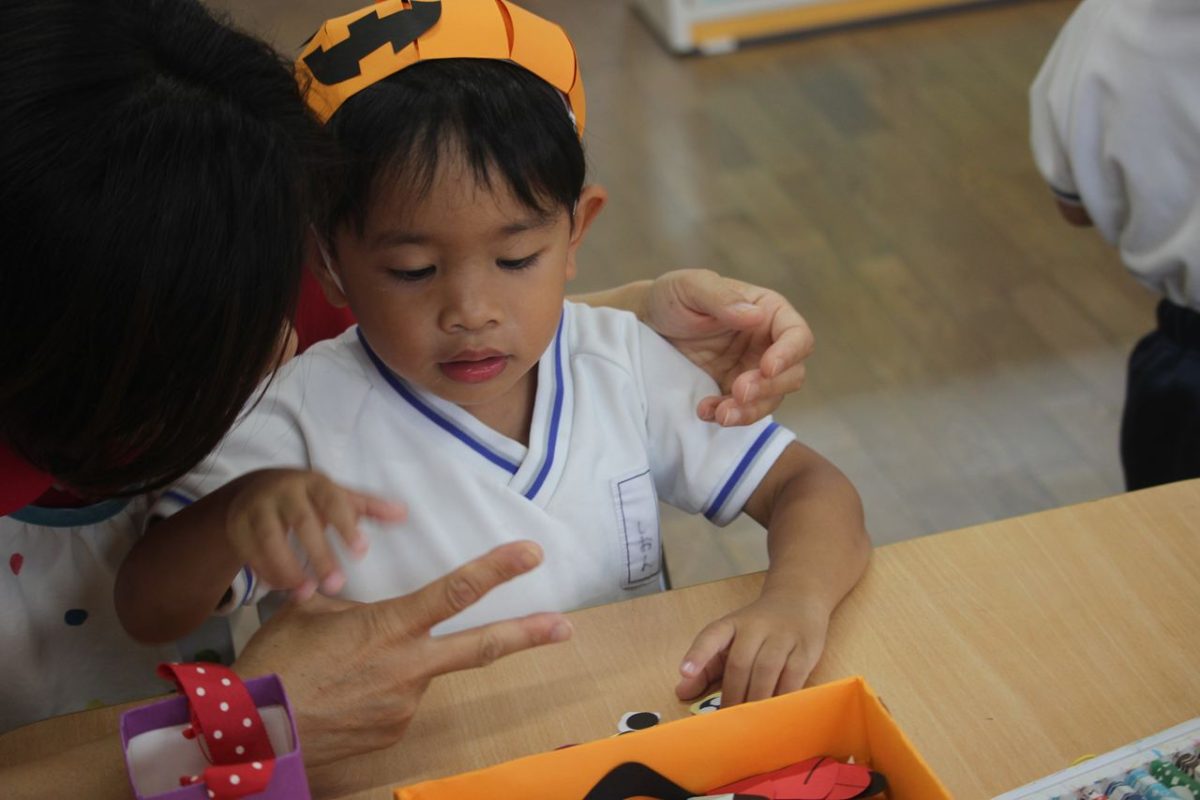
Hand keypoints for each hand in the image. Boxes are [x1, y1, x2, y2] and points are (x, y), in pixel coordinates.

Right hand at [225, 469, 406, 599]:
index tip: (362, 552)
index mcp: (315, 483)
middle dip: (318, 554)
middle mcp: (285, 491)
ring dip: (288, 568)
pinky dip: (266, 571)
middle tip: (337, 585)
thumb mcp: (339, 497)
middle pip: (302, 522)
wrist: (257, 489)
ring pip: (270, 538)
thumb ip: (370, 507)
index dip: (346, 526)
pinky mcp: (238, 525)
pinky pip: (249, 551)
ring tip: (306, 594)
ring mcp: (258, 507)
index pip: (333, 501)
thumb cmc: (310, 497)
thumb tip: (405, 513)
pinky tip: (282, 588)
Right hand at [233, 541, 571, 765]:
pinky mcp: (392, 735)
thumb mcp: (312, 612)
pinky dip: (379, 693)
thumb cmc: (275, 665)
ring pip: (417, 674)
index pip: (455, 592)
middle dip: (528, 635)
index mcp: (389, 628)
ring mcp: (403, 706)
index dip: (497, 570)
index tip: (531, 554)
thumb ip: (353, 606)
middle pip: (480, 647)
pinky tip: (343, 696)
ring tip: (343, 673)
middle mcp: (408, 669)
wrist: (251, 734)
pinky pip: (395, 703)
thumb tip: (367, 608)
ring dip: (396, 667)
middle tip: (564, 627)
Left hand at [639, 269, 812, 425]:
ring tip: (721, 413)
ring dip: (750, 410)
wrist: (646, 325)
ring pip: (771, 399)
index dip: (789, 354)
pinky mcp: (732, 391)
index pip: (797, 335)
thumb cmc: (673, 297)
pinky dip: (729, 415)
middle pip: (791, 374)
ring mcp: (751, 369)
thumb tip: (755, 316)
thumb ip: (720, 297)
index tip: (767, 367)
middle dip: (769, 388)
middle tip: (739, 391)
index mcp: (768, 312)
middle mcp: (767, 343)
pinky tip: (706, 412)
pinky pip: (742, 411)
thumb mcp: (691, 286)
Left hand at [675, 593, 827, 706]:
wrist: (798, 600)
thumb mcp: (729, 639)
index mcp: (731, 624)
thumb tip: (682, 692)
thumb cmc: (757, 628)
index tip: (685, 672)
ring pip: (766, 670)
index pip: (712, 635)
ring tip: (750, 721)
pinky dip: (782, 697)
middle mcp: (756, 626)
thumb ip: (706, 665)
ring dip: (756, 699)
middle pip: (740, 662)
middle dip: (732, 694)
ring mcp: (782, 636)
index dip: (698, 654)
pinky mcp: (805, 650)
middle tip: (727, 719)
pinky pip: (793, 677)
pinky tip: (775, 712)